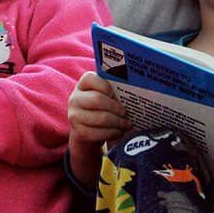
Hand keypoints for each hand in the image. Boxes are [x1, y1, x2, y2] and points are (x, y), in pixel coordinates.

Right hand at [67, 71, 130, 186]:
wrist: (87, 129)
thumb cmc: (102, 108)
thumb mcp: (105, 95)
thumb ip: (115, 89)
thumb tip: (139, 88)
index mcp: (83, 84)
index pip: (91, 79)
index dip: (105, 86)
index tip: (116, 93)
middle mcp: (75, 98)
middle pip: (97, 100)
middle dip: (116, 107)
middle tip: (127, 112)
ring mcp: (74, 116)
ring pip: (100, 118)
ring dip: (118, 122)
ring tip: (127, 124)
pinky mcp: (78, 132)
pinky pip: (98, 133)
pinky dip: (113, 133)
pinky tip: (119, 132)